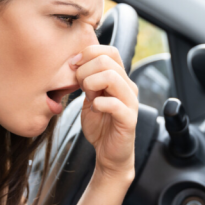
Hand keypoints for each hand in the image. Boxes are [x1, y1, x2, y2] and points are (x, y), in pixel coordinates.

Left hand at [73, 45, 138, 178]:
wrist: (108, 153)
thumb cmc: (100, 125)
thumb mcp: (90, 97)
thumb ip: (86, 80)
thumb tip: (74, 62)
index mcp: (119, 79)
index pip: (110, 51)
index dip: (89, 53)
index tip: (74, 65)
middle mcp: (128, 87)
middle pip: (107, 61)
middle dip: (85, 70)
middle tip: (80, 86)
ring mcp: (130, 102)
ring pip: (112, 77)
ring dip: (91, 84)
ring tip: (88, 97)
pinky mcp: (129, 119)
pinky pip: (114, 104)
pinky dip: (99, 104)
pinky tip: (95, 109)